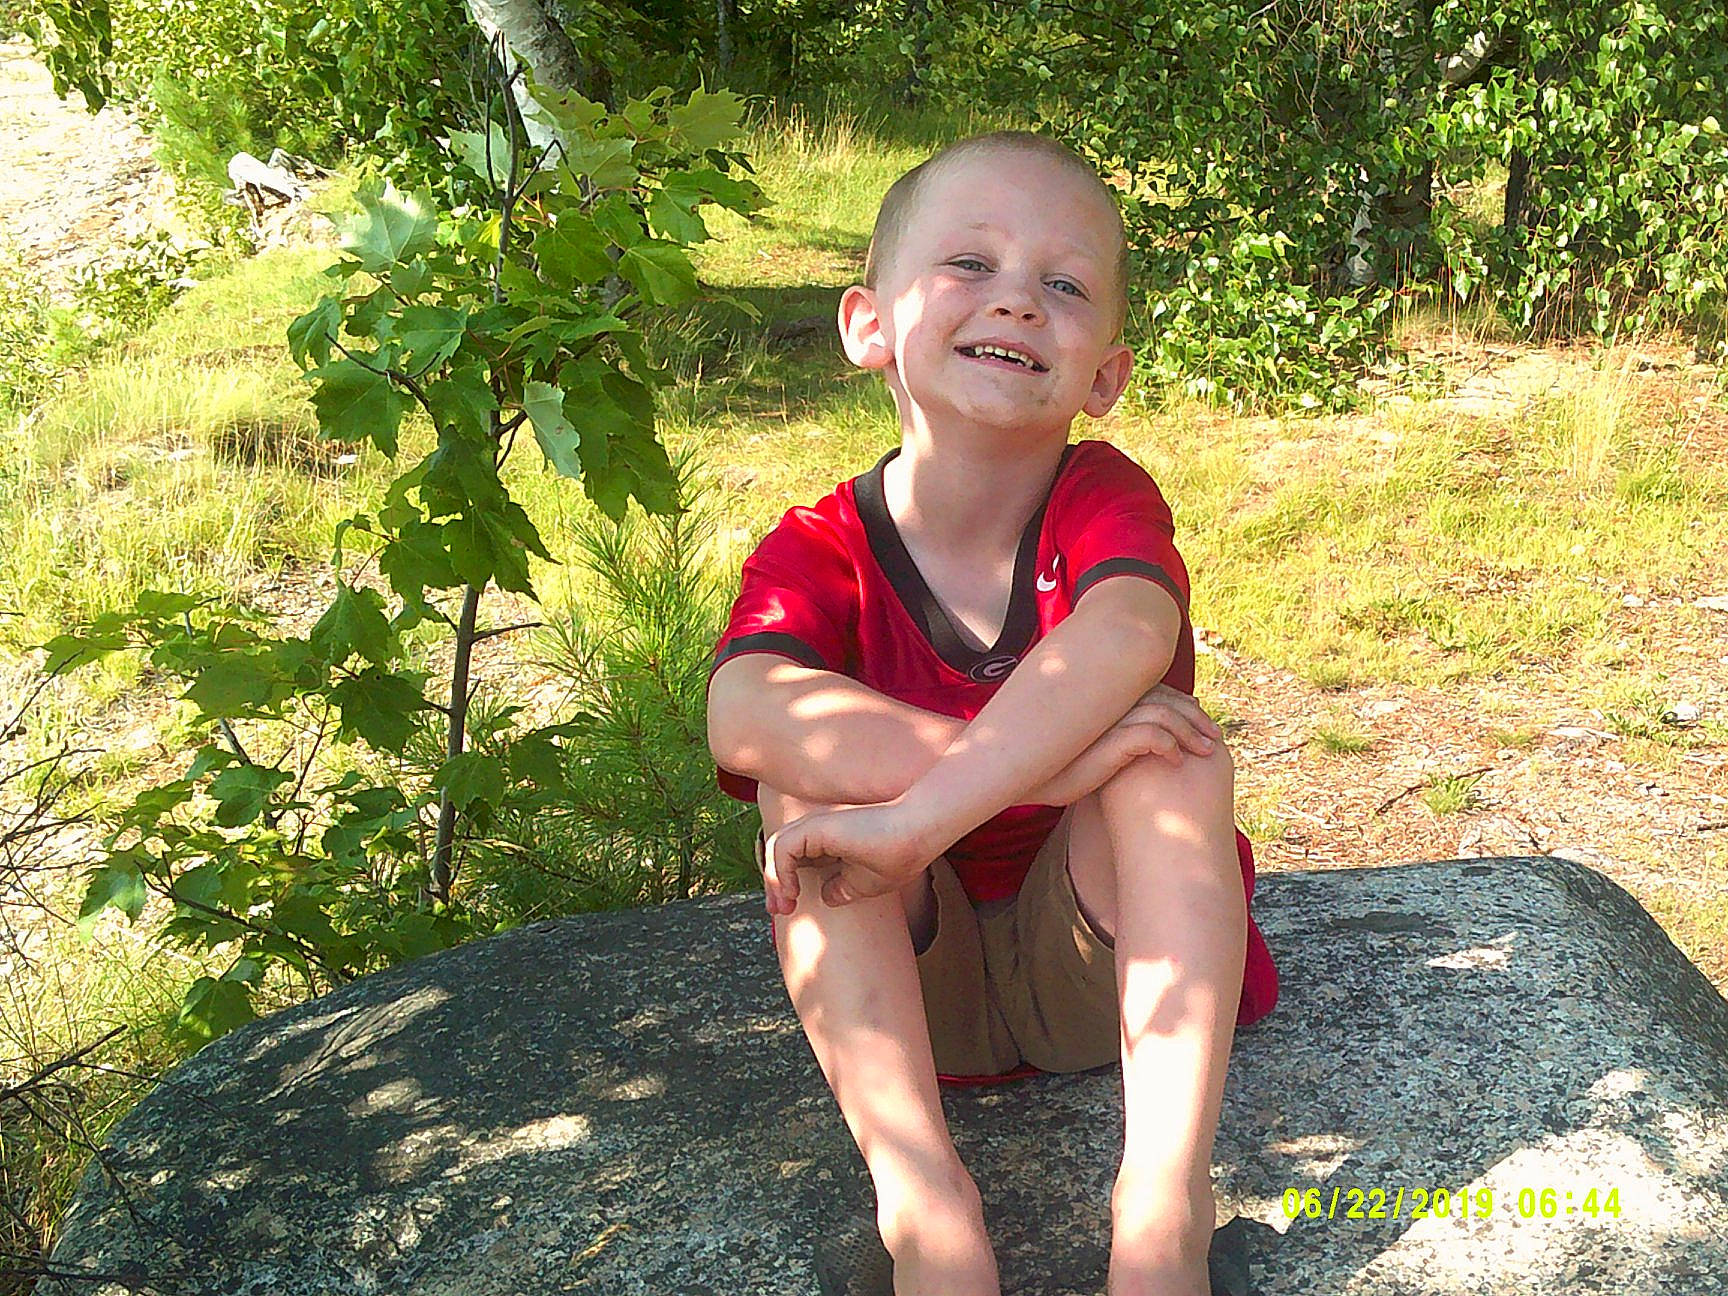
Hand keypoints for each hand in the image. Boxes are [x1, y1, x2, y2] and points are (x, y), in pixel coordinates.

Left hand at [763, 800, 933, 912]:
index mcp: (831, 840)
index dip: (786, 883)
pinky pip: (781, 850)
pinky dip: (778, 873)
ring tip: (783, 907)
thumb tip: (827, 898)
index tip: (788, 909)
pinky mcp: (816, 827)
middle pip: (781, 854)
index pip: (796, 859)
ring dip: (773, 882)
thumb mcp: (866, 880)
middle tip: (777, 912)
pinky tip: (791, 893)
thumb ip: (844, 886)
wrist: (918, 833)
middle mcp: (820, 830)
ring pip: (776, 850)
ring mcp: (816, 826)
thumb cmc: (899, 854)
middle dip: (773, 885)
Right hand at [1031, 683, 1221, 806]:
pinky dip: (1169, 746)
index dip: (1182, 706)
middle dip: (1195, 717)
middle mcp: (1108, 707)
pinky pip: (1150, 737)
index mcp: (1106, 705)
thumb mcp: (1092, 751)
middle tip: (1214, 738)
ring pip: (1163, 715)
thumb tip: (1145, 744)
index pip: (1154, 693)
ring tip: (1205, 752)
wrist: (1021, 782)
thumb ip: (1114, 740)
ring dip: (1189, 733)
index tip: (1199, 725)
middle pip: (1165, 699)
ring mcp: (1107, 723)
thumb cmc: (1055, 771)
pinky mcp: (1107, 743)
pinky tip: (1177, 761)